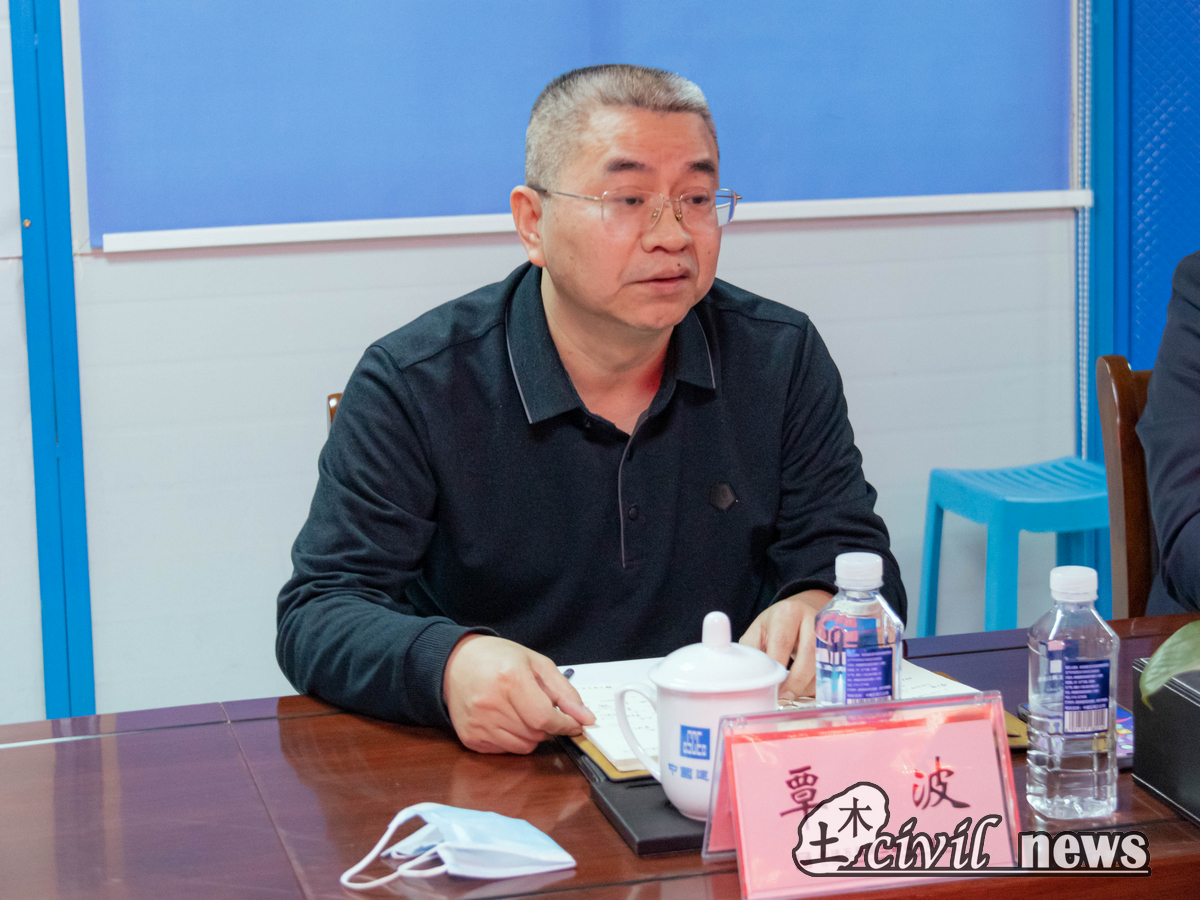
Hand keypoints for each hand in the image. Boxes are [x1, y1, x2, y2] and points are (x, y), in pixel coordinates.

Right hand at [443, 635, 594, 753]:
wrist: (455, 663)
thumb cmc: (498, 659)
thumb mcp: (536, 663)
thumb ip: (564, 691)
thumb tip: (585, 718)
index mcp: (510, 679)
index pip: (545, 717)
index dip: (565, 724)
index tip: (574, 723)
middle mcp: (491, 704)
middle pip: (537, 734)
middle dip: (546, 725)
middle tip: (537, 706)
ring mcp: (478, 723)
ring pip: (523, 746)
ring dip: (531, 733)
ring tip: (519, 711)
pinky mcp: (470, 737)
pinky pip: (505, 750)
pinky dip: (513, 739)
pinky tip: (504, 718)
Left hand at [739, 590, 831, 700]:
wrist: (800, 612)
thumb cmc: (775, 625)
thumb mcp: (758, 631)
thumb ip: (752, 651)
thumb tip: (750, 677)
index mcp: (788, 612)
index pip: (783, 642)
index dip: (778, 668)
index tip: (772, 688)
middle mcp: (812, 618)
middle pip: (809, 653)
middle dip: (797, 681)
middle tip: (785, 697)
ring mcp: (829, 631)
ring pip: (823, 663)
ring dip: (807, 684)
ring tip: (792, 694)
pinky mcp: (839, 644)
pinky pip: (831, 669)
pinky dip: (816, 684)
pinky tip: (803, 688)